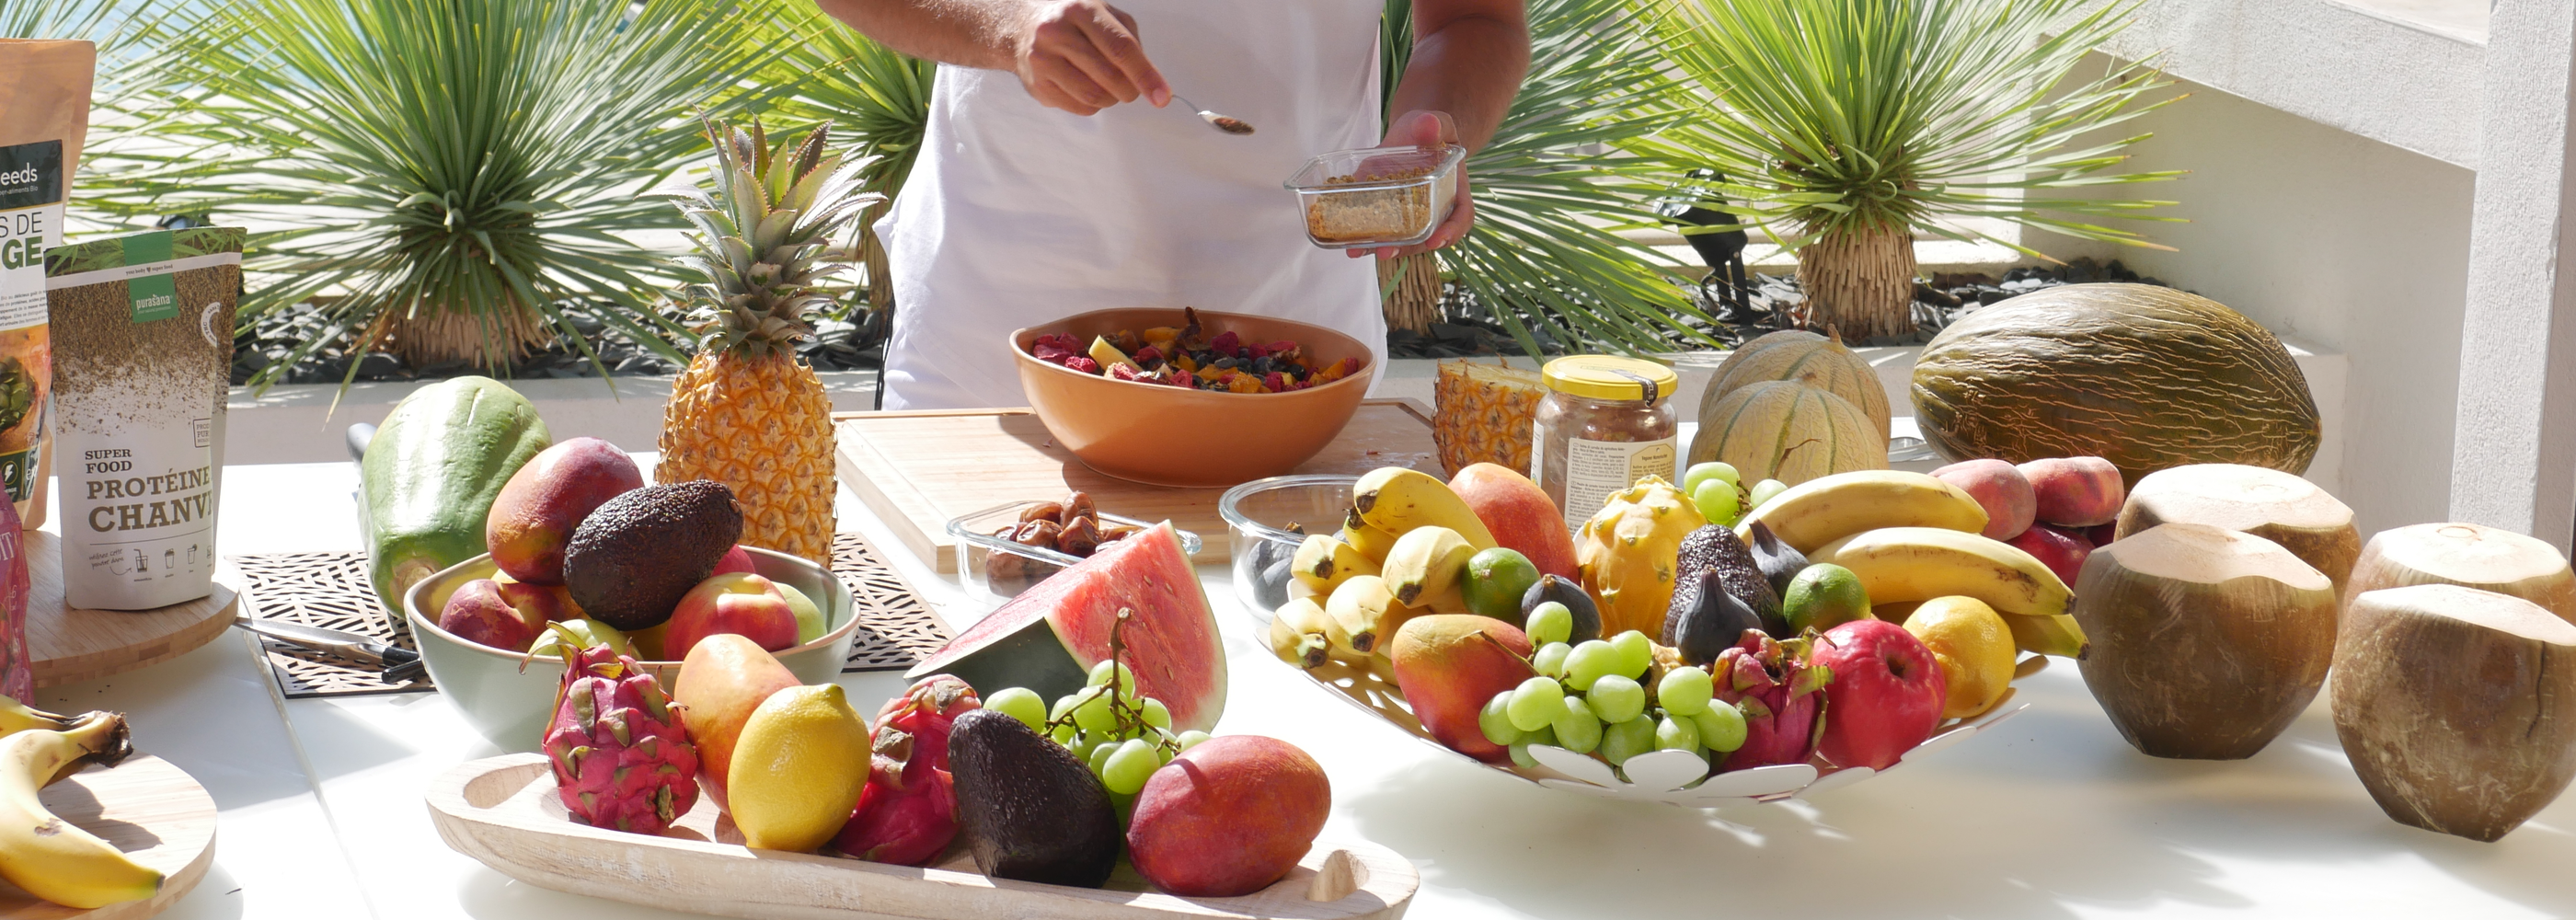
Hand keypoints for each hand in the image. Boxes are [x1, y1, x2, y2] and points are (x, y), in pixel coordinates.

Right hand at [1008, 1, 1169, 115]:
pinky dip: (1092, 104)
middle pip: (1109, 77)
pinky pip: (1079, 107)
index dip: (1145, 75)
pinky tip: (1086, 87)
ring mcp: (1042, 59)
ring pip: (1094, 96)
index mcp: (1081, 10)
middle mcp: (1057, 32)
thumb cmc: (1073, 21)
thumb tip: (1150, 81)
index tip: (1162, 96)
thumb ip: (1130, 42)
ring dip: (1111, 99)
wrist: (1022, 26)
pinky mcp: (1036, 84)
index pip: (1121, 48)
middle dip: (1130, 90)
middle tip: (1131, 90)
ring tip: (1107, 86)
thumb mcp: (1103, 15)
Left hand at [1351, 109, 1474, 260]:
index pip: (1461, 217)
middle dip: (1406, 248)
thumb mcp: (1437, 123)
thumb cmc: (1430, 130)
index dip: (1451, 232)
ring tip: (1357, 251)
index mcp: (1453, 191)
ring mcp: (1409, 213)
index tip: (1436, 240)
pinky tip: (1348, 243)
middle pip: (1425, 237)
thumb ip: (1436, 125)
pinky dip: (1365, 239)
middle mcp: (1433, 209)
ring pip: (1401, 240)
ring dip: (1380, 248)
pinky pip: (1380, 228)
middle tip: (1386, 252)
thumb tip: (1428, 126)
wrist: (1412, 133)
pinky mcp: (1387, 210)